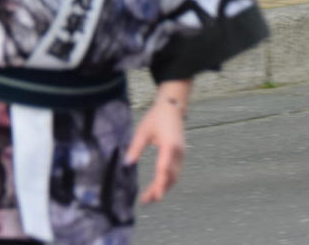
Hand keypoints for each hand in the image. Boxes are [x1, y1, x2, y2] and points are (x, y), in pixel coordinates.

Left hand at [124, 81, 191, 203]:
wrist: (173, 107)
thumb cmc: (157, 117)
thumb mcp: (143, 131)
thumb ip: (135, 148)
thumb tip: (126, 164)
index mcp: (170, 146)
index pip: (164, 169)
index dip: (159, 184)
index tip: (155, 197)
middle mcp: (178, 152)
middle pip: (171, 176)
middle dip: (159, 190)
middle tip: (145, 201)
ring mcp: (181, 154)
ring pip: (175, 176)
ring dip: (164, 187)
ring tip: (150, 198)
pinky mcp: (180, 154)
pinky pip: (175, 172)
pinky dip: (168, 181)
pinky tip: (158, 186)